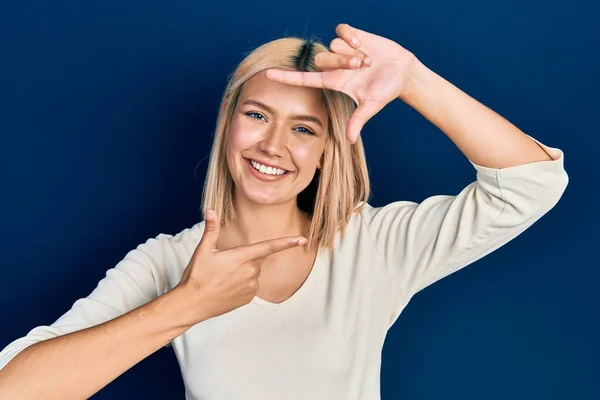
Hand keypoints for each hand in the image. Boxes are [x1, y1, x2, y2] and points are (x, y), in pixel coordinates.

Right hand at [176, 210, 305, 323]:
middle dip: (244, 258)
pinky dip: (241, 284)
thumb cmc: (197, 276)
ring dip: (243, 272)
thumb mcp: (203, 251)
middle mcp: (251, 272)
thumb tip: (211, 210)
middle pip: (256, 258)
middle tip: (224, 265)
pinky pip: (251, 286)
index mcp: (242, 257)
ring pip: (254, 272)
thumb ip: (211, 230)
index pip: (269, 247)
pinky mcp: (249, 298)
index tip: (302, 239)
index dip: (287, 243)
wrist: (192, 304)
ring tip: (222, 278)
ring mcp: (251, 286)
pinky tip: (226, 287)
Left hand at [265, 23, 417, 142]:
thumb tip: (349, 140)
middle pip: (321, 59)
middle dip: (342, 62)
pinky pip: (341, 31)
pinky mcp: (352, 36)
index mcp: (334, 81)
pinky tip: (362, 43)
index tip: (267, 74)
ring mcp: (342, 50)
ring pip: (333, 45)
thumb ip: (358, 120)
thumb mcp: (372, 105)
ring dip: (352, 52)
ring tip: (368, 59)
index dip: (286, 77)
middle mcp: (335, 65)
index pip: (304, 79)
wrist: (402, 72)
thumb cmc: (386, 90)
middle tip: (362, 67)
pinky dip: (352, 36)